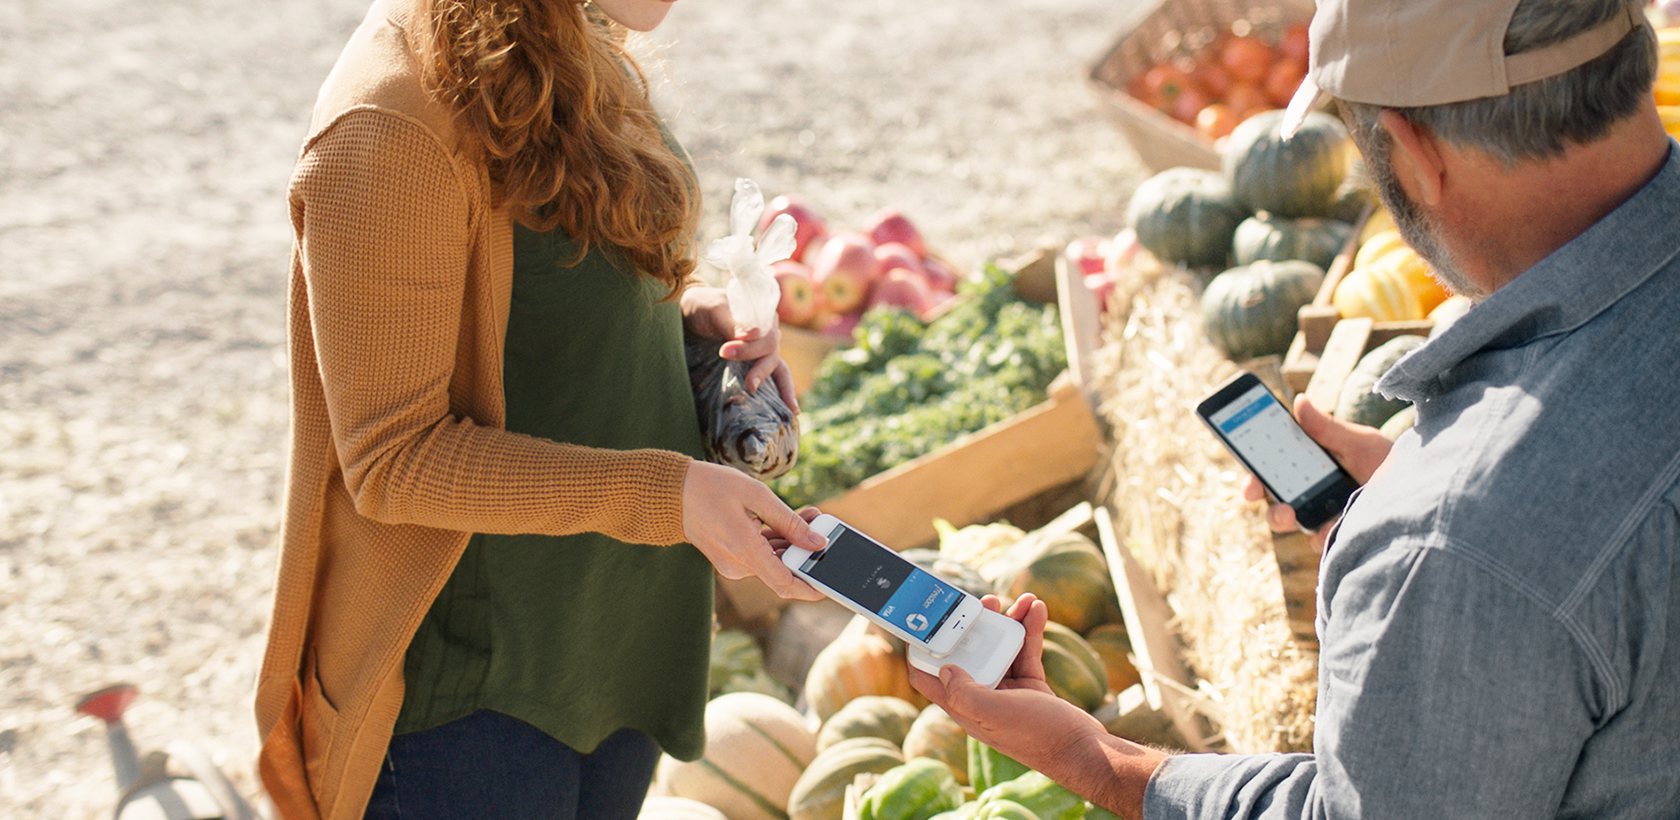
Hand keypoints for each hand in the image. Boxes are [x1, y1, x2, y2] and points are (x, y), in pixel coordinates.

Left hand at [681, 286, 798, 411]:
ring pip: (780, 370)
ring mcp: (763, 353)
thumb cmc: (703, 309)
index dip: (750, 348)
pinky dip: (781, 394)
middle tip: (747, 384)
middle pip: (772, 354)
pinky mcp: (754, 368)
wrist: (689, 319)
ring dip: (783, 389)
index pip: (766, 334)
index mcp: (763, 316)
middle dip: (759, 370)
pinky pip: (773, 381)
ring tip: (790, 410)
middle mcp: (768, 335)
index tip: (725, 352)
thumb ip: (731, 321)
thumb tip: (752, 334)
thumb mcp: (713, 310)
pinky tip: (791, 412)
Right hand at [682, 461, 824, 600]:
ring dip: (792, 542)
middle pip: (783, 568)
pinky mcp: (730, 559)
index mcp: (744, 551)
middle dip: (805, 549)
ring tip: (806, 514)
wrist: (672, 492)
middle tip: (819, 520)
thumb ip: (789, 522)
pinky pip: (760, 556)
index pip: (784, 584)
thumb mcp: (757, 495)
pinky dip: (775, 542)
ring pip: (772, 561)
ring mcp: (732, 564)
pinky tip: (786, 522)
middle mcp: (738, 565)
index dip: (811, 588)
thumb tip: (817, 542)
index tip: (831, 584)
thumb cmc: (712, 487)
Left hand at [909, 594, 1104, 769]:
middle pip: (967, 653)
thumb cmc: (1037, 735)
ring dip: (1008, 622)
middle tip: (985, 602)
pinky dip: (1030, 631)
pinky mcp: (1029, 685)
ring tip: (1021, 600)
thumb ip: (964, 692)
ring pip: (999, 648)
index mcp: (964, 706)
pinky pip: (1024, 651)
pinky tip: (1037, 610)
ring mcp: (1006, 691)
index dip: (921, 651)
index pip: (929, 678)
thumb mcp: (993, 713)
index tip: (923, 623)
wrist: (1082, 750)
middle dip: (973, 625)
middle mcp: (981, 697)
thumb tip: (945, 669)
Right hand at [1243, 395, 1392, 548]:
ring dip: (1281, 515)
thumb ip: (1328, 428)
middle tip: (1254, 491)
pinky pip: (1318, 540)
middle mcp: (1310, 490)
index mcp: (1310, 463)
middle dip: (1258, 492)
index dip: (1254, 469)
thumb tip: (1299, 401)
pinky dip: (1322, 534)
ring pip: (1288, 519)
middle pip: (1272, 493)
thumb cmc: (1389, 462)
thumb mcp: (1359, 442)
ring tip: (1290, 512)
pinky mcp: (1336, 538)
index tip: (1246, 468)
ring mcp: (1322, 515)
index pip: (1273, 464)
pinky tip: (1334, 526)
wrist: (1424, 490)